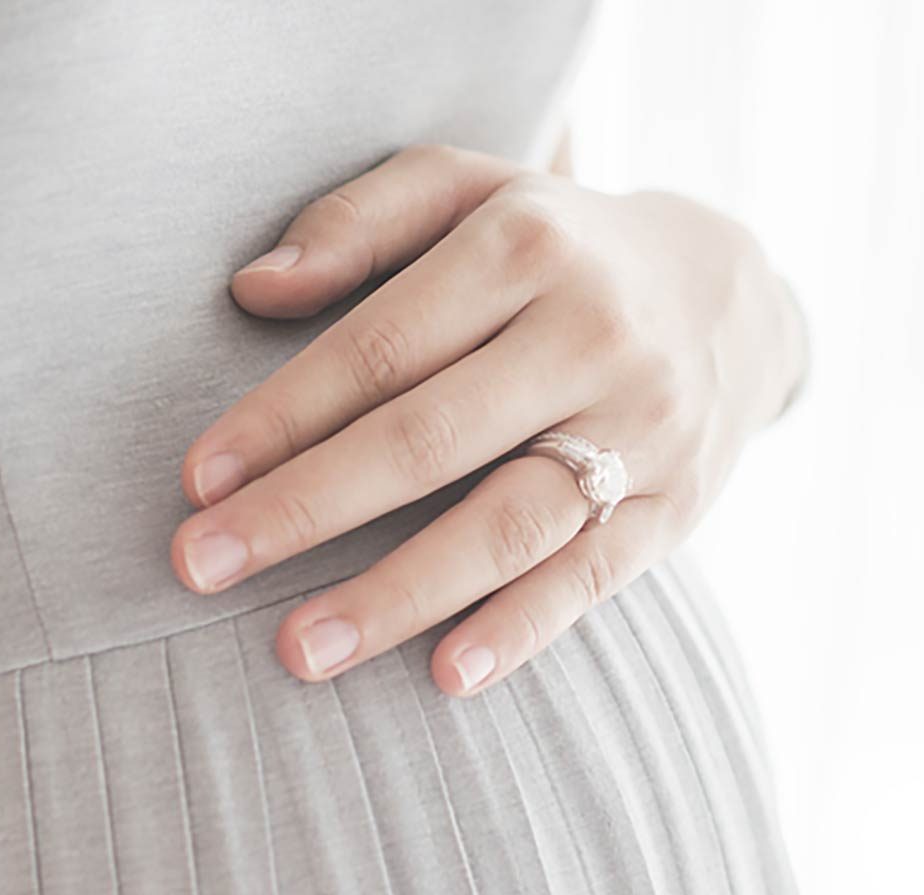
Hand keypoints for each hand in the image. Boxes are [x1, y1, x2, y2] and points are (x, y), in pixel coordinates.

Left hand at [169, 143, 808, 695]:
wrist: (728, 299)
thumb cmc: (555, 248)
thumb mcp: (469, 188)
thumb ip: (360, 221)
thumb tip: (253, 290)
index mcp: (525, 246)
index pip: (381, 346)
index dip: (281, 415)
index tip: (195, 480)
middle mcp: (592, 335)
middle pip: (430, 438)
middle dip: (306, 509)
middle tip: (197, 568)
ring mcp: (643, 429)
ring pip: (507, 523)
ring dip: (398, 594)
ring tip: (297, 651)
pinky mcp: (678, 509)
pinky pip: (590, 579)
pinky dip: (519, 631)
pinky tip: (445, 677)